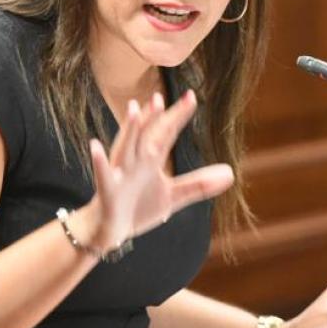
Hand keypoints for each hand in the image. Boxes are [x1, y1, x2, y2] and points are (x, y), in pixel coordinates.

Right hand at [87, 91, 233, 250]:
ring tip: (134, 109)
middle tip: (162, 96)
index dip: (178, 116)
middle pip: (147, 135)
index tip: (192, 96)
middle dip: (154, 117)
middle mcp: (135, 162)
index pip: (166, 133)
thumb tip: (231, 173)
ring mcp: (120, 174)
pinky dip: (100, 162)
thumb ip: (199, 184)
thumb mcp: (173, 197)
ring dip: (129, 129)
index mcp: (151, 161)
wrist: (110, 231)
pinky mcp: (107, 191)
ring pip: (125, 147)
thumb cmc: (138, 207)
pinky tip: (95, 146)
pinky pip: (103, 175)